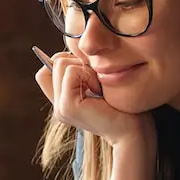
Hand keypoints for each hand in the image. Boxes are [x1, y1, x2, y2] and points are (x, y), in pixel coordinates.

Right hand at [34, 49, 150, 146]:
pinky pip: (71, 72)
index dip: (66, 61)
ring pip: (61, 63)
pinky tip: (99, 91)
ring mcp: (60, 107)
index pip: (47, 69)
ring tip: (99, 87)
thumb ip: (83, 71)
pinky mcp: (67, 106)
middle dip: (79, 62)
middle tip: (97, 82)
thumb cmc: (123, 105)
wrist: (133, 130)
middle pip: (55, 61)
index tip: (89, 72)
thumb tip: (76, 48)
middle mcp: (58, 105)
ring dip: (85, 69)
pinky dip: (88, 75)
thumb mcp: (99, 83)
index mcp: (63, 101)